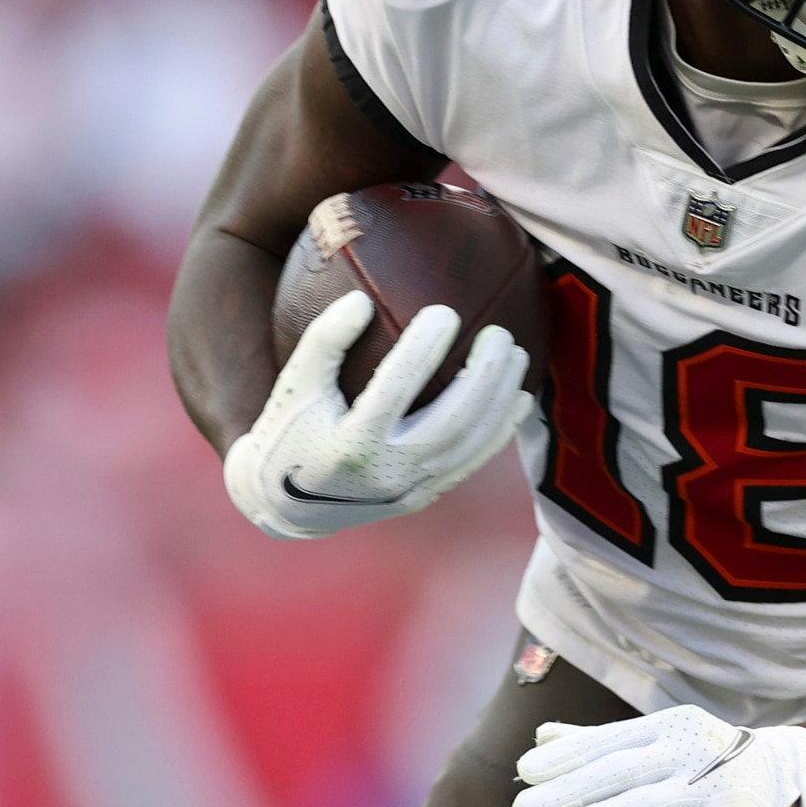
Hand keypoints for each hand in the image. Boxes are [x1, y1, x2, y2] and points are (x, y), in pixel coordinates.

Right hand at [221, 293, 525, 539]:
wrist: (287, 506)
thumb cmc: (289, 431)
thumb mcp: (293, 386)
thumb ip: (323, 343)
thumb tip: (362, 300)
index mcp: (349, 443)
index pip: (394, 389)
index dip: (422, 350)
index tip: (445, 311)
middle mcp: (384, 471)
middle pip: (451, 421)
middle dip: (483, 377)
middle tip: (500, 334)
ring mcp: (408, 489)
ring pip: (470, 444)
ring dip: (500, 400)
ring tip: (517, 355)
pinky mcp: (422, 497)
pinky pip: (471, 462)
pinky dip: (499, 431)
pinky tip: (518, 399)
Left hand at [510, 707, 805, 806]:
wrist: (797, 774)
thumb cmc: (714, 757)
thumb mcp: (663, 738)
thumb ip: (602, 739)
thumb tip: (542, 736)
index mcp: (667, 727)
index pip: (607, 742)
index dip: (565, 757)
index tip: (525, 771)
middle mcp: (686, 751)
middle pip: (618, 772)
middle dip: (568, 791)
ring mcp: (709, 786)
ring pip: (643, 804)